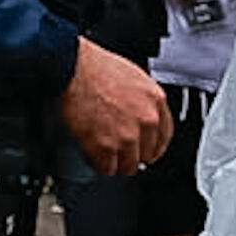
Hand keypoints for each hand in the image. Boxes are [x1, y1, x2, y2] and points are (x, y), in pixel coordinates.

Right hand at [61, 41, 170, 175]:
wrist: (71, 67)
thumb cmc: (95, 66)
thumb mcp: (132, 76)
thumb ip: (142, 99)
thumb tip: (139, 115)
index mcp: (155, 100)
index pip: (164, 136)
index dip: (152, 146)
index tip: (145, 150)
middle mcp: (145, 120)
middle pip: (146, 154)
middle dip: (132, 154)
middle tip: (118, 149)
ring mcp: (126, 136)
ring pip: (128, 166)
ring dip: (116, 163)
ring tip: (104, 155)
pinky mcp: (104, 147)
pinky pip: (107, 168)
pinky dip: (99, 165)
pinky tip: (94, 157)